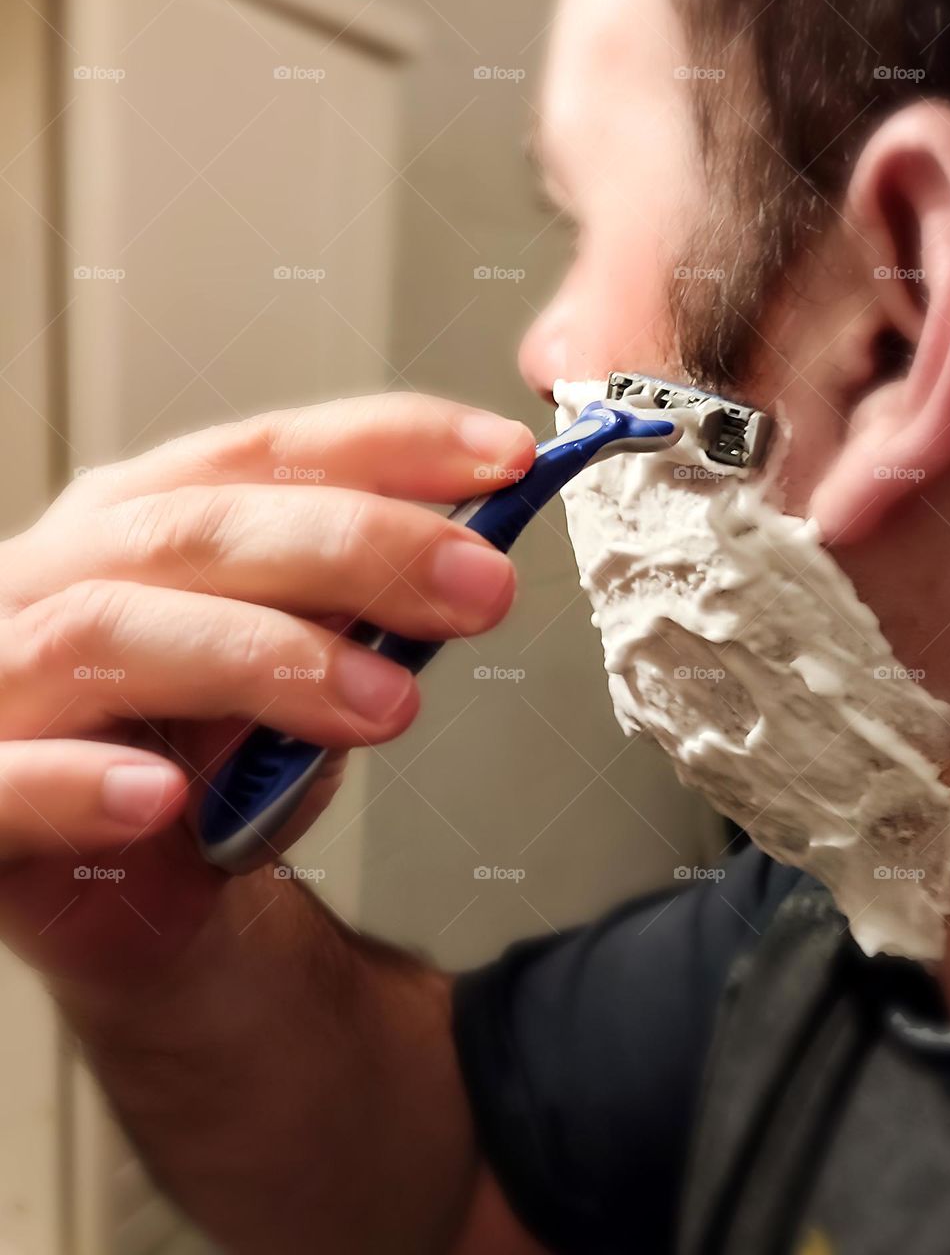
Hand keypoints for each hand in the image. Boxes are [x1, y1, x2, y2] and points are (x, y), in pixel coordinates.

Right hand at [0, 395, 532, 983]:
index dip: (386, 444)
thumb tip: (465, 560)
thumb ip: (358, 616)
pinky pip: (5, 782)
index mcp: (143, 525)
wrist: (132, 904)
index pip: (263, 455)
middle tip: (475, 586)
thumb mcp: (302, 676)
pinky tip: (163, 796)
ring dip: (260, 657)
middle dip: (353, 546)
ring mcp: (2, 676)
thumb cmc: (211, 769)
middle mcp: (62, 576)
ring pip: (108, 630)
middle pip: (196, 528)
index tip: (501, 458)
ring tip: (382, 704)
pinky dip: (81, 783)